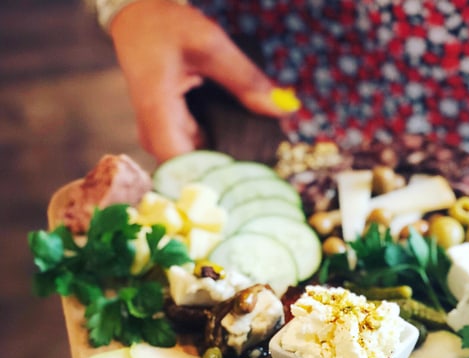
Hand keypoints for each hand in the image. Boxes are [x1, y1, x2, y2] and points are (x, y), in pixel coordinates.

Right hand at [109, 0, 298, 161]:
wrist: (138, 21)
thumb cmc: (167, 27)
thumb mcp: (211, 45)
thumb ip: (246, 80)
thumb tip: (284, 108)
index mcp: (158, 114)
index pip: (186, 169)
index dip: (219, 179)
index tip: (252, 178)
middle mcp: (154, 135)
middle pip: (195, 174)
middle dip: (230, 173)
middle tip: (267, 169)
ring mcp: (159, 140)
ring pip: (197, 168)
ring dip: (227, 164)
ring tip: (259, 158)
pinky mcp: (168, 138)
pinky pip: (197, 156)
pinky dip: (219, 152)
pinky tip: (242, 147)